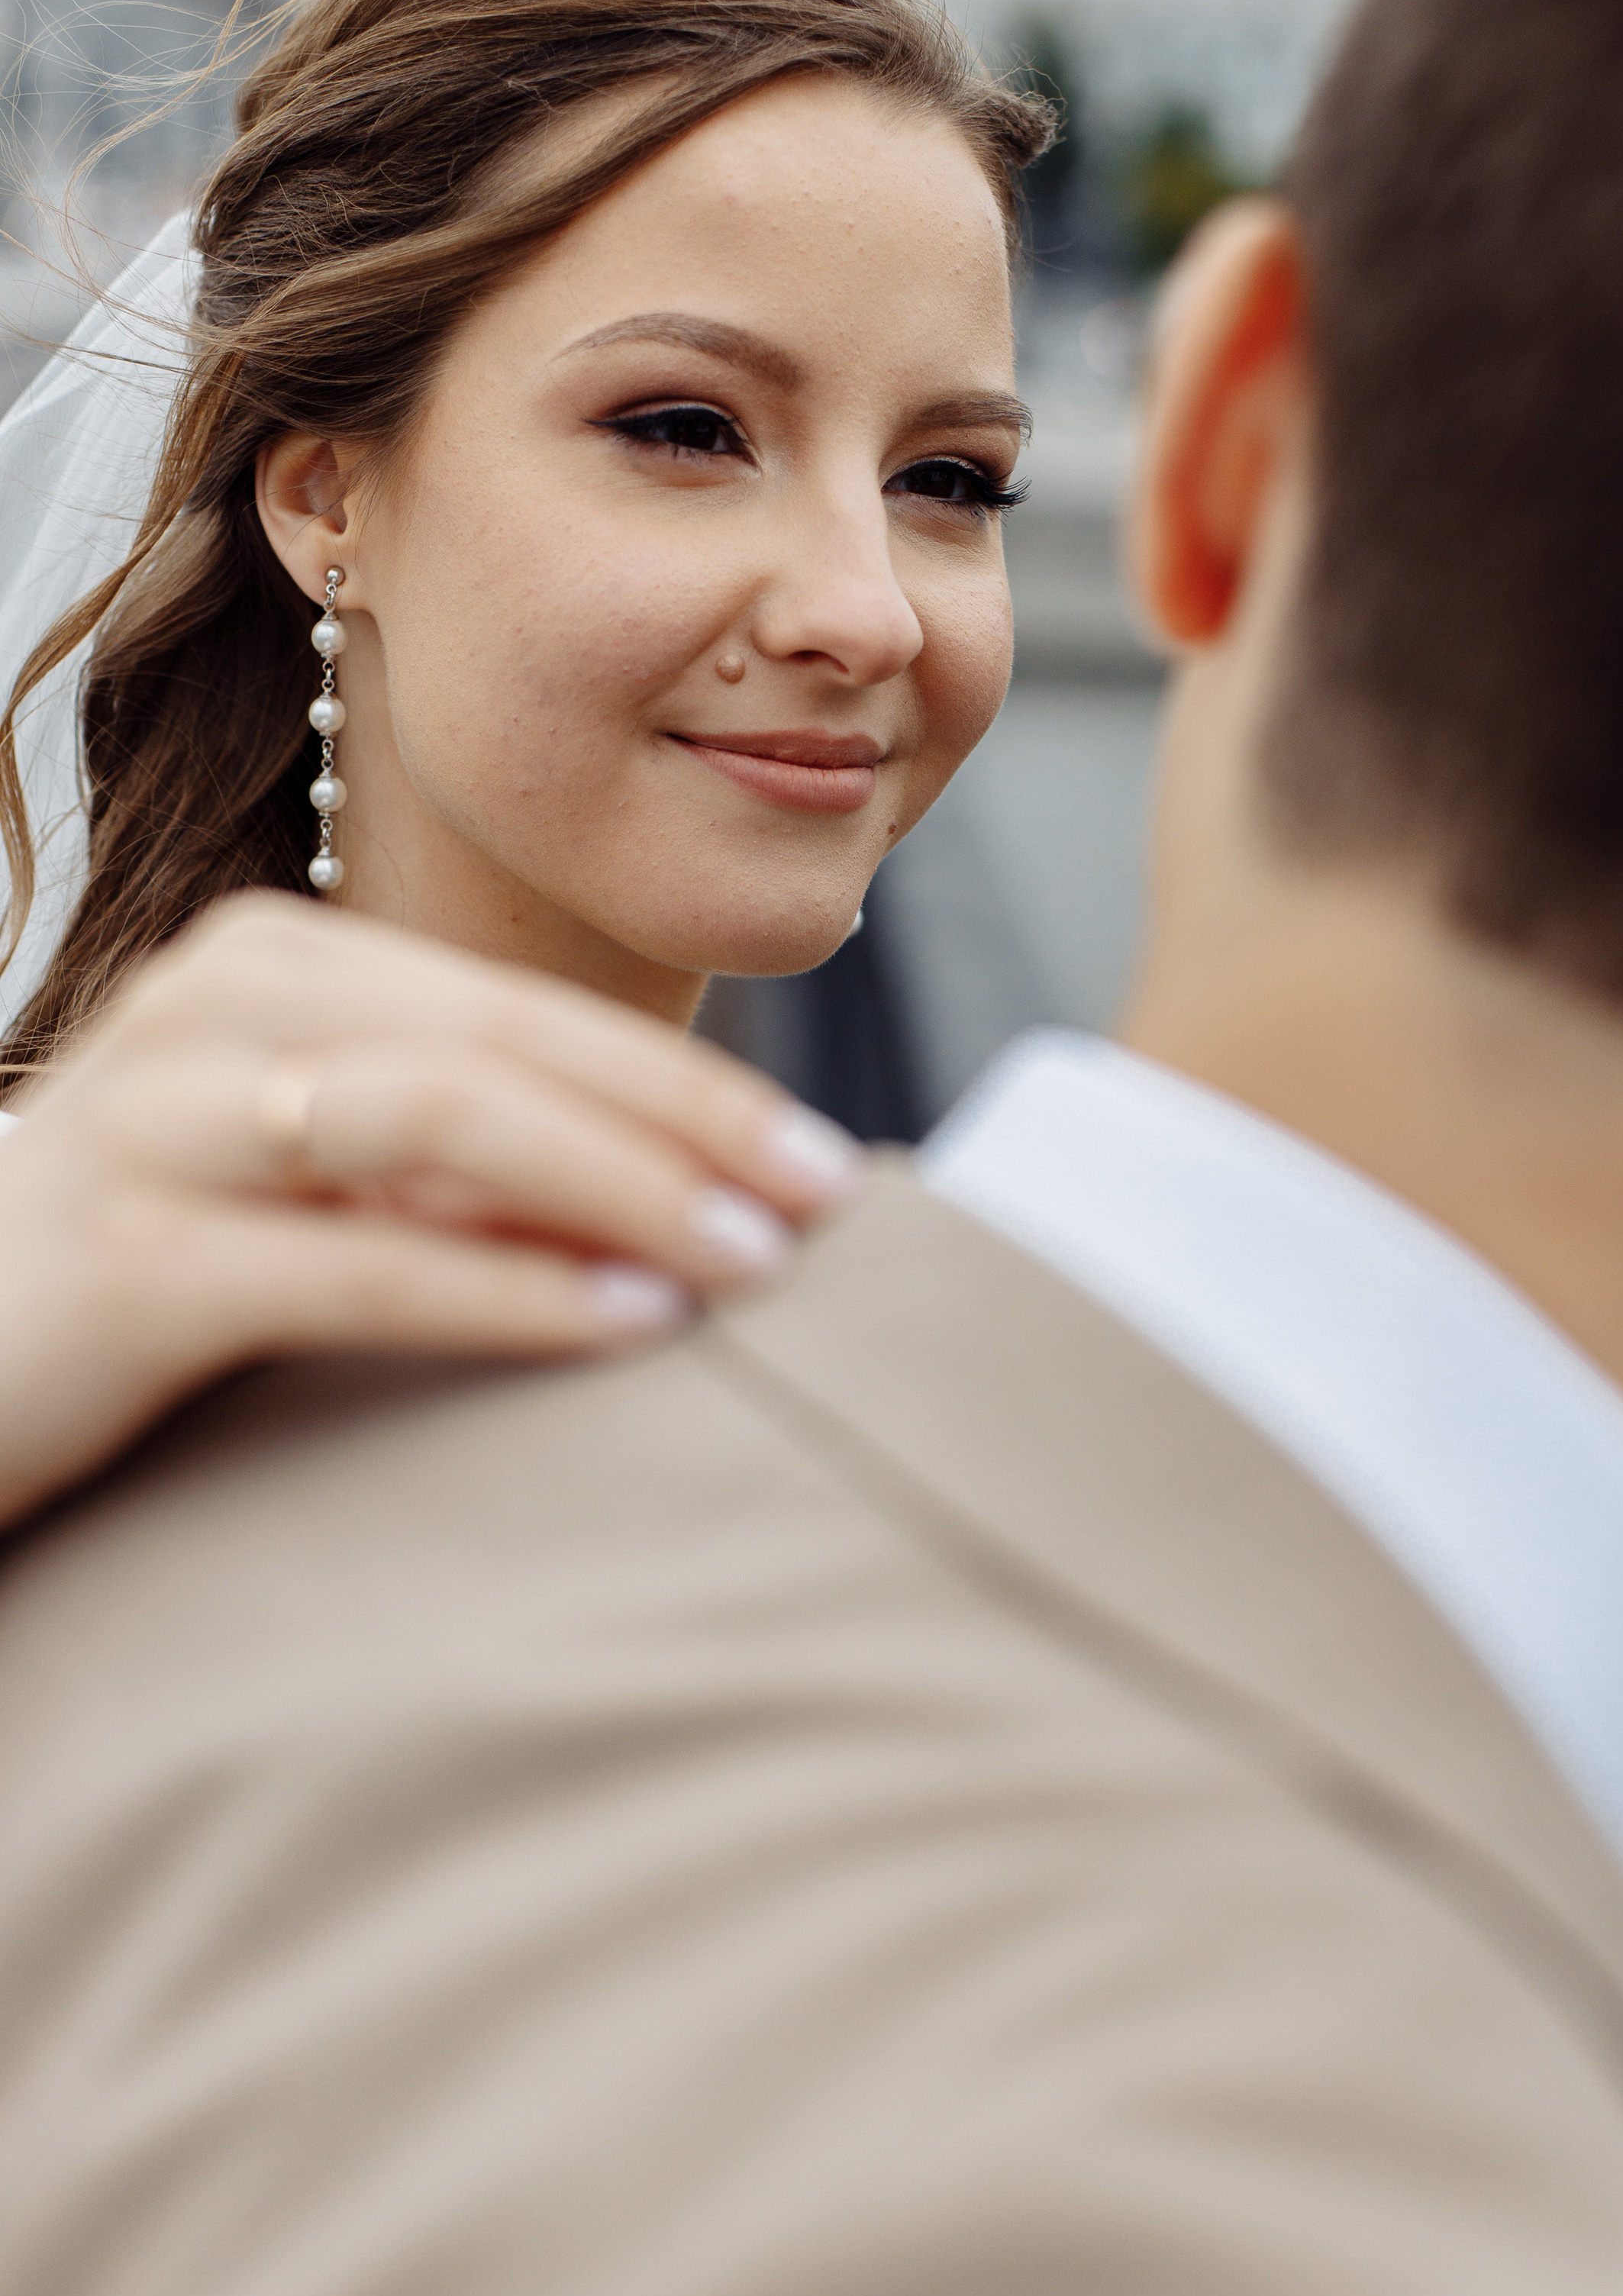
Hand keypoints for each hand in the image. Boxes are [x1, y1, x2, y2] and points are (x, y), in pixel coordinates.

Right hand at [0, 895, 863, 1526]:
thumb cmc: (142, 1273)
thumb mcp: (308, 1190)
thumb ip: (450, 1164)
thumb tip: (672, 1197)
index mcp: (273, 968)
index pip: (521, 1011)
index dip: (685, 1084)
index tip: (819, 1164)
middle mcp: (213, 1010)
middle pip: (500, 1042)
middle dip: (687, 1125)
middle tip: (827, 1205)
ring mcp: (154, 1120)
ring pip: (438, 1118)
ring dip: (621, 1190)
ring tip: (752, 1266)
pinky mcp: (122, 1257)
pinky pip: (353, 1259)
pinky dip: (506, 1288)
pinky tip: (622, 1327)